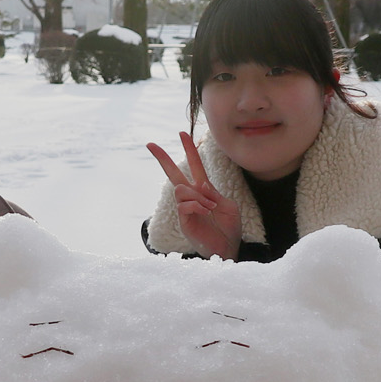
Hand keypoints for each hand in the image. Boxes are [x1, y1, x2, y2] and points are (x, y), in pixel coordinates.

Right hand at [148, 131, 241, 259]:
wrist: (228, 248)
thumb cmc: (230, 228)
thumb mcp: (228, 206)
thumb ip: (214, 194)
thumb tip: (200, 185)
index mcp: (204, 190)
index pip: (194, 166)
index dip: (190, 149)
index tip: (182, 133)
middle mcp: (191, 197)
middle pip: (173, 174)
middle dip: (162, 158)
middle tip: (150, 144)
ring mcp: (185, 209)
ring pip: (181, 189)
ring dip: (197, 195)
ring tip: (210, 207)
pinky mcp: (183, 220)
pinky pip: (184, 204)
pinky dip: (197, 205)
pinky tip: (206, 212)